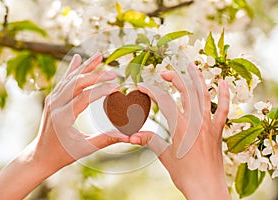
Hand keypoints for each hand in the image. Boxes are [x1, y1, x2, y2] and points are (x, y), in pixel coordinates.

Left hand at [0, 53, 128, 199]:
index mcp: (63, 117)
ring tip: (99, 55)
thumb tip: (128, 136)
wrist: (41, 155)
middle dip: (97, 75)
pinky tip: (78, 58)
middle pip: (77, 83)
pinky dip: (72, 69)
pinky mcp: (52, 98)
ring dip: (85, 66)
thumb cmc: (63, 154)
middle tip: (114, 72)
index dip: (102, 90)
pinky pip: (63, 81)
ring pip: (70, 78)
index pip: (85, 97)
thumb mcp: (85, 148)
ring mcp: (52, 100)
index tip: (117, 87)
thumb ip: (106, 139)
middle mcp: (55, 105)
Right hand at [130, 63, 230, 198]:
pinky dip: (225, 95)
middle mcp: (196, 122)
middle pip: (185, 91)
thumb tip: (132, 135)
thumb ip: (150, 141)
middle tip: (164, 72)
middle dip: (173, 78)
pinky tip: (223, 82)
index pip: (163, 101)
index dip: (151, 91)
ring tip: (191, 65)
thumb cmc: (185, 174)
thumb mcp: (164, 156)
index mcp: (180, 127)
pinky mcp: (218, 130)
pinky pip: (223, 109)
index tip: (142, 86)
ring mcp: (209, 125)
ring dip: (197, 78)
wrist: (206, 188)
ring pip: (204, 95)